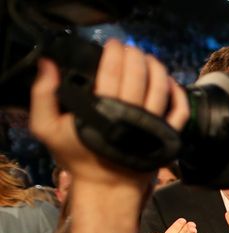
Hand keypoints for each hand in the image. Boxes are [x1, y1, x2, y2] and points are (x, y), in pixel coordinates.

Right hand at [29, 39, 187, 188]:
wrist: (108, 188)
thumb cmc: (79, 157)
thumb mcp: (49, 129)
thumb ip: (43, 96)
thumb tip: (48, 66)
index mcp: (104, 111)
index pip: (113, 71)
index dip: (115, 52)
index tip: (113, 44)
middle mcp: (133, 116)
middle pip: (140, 75)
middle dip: (136, 56)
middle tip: (130, 49)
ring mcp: (154, 127)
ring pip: (162, 88)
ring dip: (157, 67)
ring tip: (148, 59)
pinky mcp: (168, 137)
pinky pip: (181, 111)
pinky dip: (178, 93)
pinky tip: (169, 81)